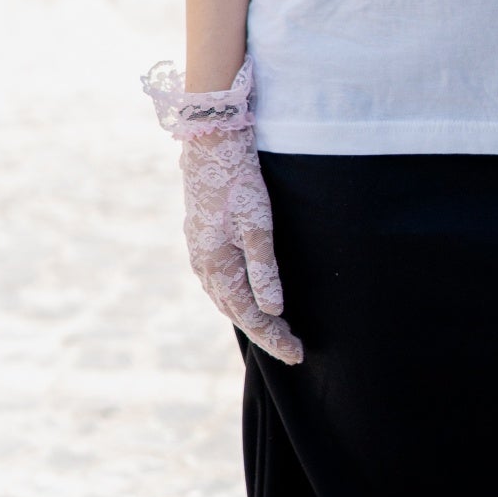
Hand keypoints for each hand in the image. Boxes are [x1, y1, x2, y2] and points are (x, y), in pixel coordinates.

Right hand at [141, 55, 303, 364]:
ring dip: (249, 317)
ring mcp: (199, 253)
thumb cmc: (239, 181)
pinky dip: (235, 298)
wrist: (211, 142)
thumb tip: (274, 310)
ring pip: (225, 299)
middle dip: (265, 332)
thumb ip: (264, 269)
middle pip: (236, 312)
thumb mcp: (258, 224)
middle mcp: (204, 266)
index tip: (298, 354)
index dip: (275, 338)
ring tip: (275, 331)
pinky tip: (246, 297)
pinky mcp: (200, 239)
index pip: (251, 316)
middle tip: (293, 348)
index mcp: (217, 267)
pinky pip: (218, 282)